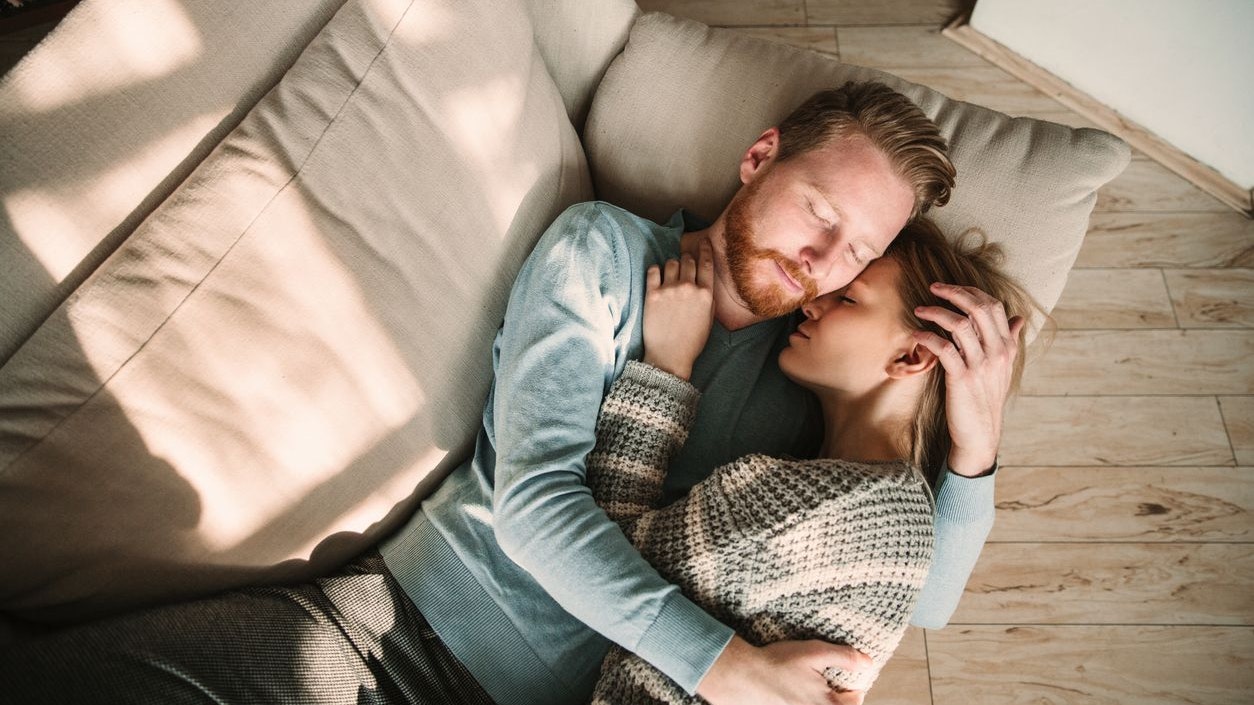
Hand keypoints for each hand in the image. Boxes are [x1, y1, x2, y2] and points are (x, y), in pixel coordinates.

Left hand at [642, 238, 714, 380]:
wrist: (669, 357)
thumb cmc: (691, 342)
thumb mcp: (708, 319)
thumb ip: (708, 298)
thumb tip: (704, 281)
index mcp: (705, 294)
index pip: (706, 263)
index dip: (705, 249)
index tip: (704, 242)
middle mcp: (689, 288)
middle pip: (688, 260)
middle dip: (687, 260)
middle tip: (684, 265)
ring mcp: (669, 290)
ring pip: (671, 262)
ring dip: (672, 266)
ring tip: (670, 276)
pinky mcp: (652, 294)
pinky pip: (653, 270)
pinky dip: (656, 271)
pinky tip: (657, 277)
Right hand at [697, 635, 869, 704]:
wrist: (742, 675)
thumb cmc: (777, 664)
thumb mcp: (814, 653)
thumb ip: (844, 657)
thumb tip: (868, 662)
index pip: (854, 703)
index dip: (854, 690)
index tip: (849, 678)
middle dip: (837, 696)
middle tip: (829, 681)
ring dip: (820, 697)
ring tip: (811, 685)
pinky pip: (801, 704)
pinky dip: (803, 699)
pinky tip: (794, 689)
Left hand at [912, 282, 1026, 476]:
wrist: (981, 432)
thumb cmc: (987, 397)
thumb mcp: (1004, 368)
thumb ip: (1009, 340)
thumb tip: (1018, 318)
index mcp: (1007, 346)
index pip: (993, 306)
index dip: (971, 291)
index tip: (952, 288)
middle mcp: (997, 352)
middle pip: (979, 308)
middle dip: (954, 292)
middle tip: (934, 288)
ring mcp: (981, 365)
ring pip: (960, 325)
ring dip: (936, 312)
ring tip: (920, 309)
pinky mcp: (962, 378)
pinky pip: (944, 348)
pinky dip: (928, 337)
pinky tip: (917, 335)